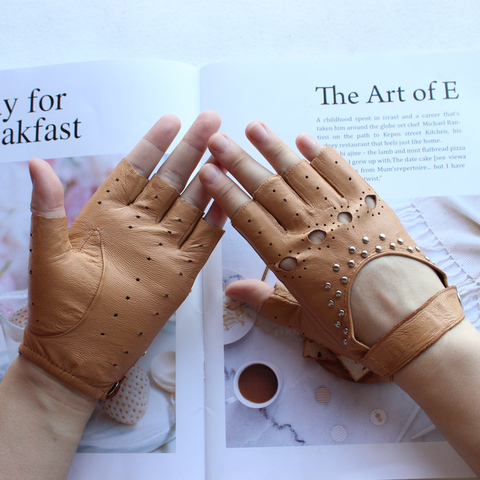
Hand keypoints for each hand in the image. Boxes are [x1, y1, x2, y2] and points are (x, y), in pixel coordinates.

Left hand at [22, 111, 225, 397]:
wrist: (77, 355)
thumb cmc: (57, 308)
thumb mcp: (47, 254)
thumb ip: (47, 208)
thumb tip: (35, 162)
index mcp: (106, 217)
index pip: (134, 170)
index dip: (153, 144)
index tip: (171, 119)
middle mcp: (139, 227)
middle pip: (169, 181)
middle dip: (190, 149)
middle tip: (211, 120)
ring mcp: (162, 250)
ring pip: (190, 206)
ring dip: (207, 179)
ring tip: (224, 151)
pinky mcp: (179, 274)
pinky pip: (203, 242)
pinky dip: (216, 221)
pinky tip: (226, 198)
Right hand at [199, 121, 461, 379]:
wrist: (410, 322)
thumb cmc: (356, 329)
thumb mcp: (305, 322)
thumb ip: (264, 302)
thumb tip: (231, 292)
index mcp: (289, 259)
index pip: (248, 217)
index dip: (225, 192)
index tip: (208, 172)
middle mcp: (310, 229)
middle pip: (267, 188)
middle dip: (239, 162)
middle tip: (218, 140)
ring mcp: (339, 213)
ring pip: (299, 173)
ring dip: (274, 148)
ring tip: (254, 128)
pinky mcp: (368, 204)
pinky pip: (341, 171)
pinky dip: (322, 154)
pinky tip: (305, 139)